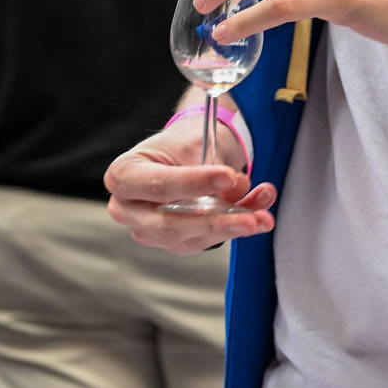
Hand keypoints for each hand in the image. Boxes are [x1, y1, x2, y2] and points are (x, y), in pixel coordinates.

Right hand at [104, 116, 275, 253]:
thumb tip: (237, 188)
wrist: (189, 152)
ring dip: (234, 226)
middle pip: (170, 225)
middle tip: (251, 217)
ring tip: (263, 213)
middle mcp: (128, 209)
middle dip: (216, 222)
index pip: (158, 186)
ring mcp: (149, 231)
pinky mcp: (174, 242)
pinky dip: (236, 227)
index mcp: (123, 176)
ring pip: (192, 238)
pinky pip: (207, 241)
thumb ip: (210, 168)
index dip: (194, 184)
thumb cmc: (183, 145)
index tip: (228, 178)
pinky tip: (258, 215)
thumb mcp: (193, 144)